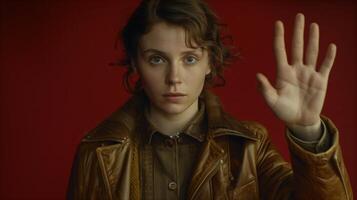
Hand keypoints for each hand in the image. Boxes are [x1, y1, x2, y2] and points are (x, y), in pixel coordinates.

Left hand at [257, 13, 335, 139]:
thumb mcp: (272, 101)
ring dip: (313, 39)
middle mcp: (296, 69)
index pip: (280, 51)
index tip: (278, 23)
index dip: (279, 37)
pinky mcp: (321, 81)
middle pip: (297, 47)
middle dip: (298, 32)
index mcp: (282, 73)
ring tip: (313, 25)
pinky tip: (331, 46)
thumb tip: (257, 75)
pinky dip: (329, 57)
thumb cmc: (283, 111)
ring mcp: (309, 74)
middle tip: (299, 16)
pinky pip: (326, 66)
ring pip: (311, 52)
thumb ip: (265, 89)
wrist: (299, 121)